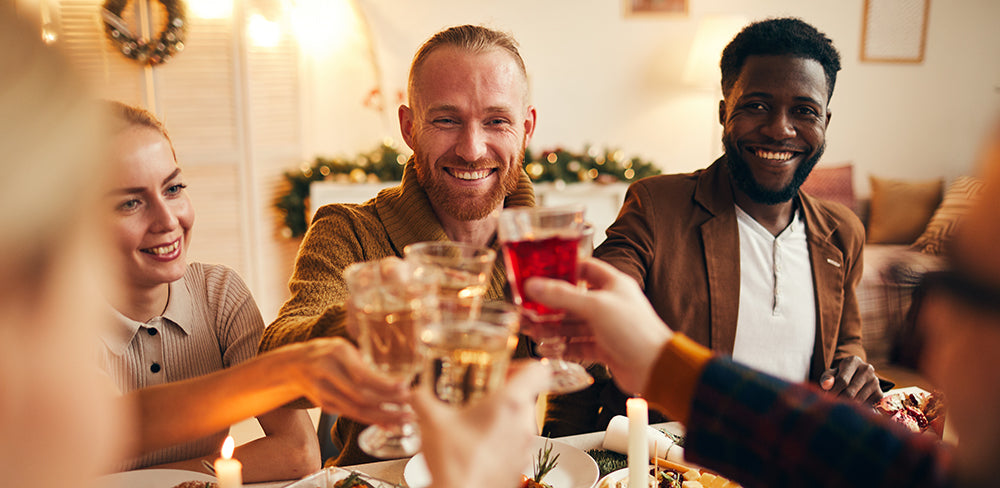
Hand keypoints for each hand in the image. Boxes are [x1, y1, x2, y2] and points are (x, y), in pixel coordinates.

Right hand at [276, 338, 412, 425]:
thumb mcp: (344, 347)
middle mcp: (327, 372)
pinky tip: (388, 423)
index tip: (404, 387)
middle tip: (410, 408)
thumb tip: (395, 378)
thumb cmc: (327, 352)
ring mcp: (323, 391)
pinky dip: (371, 420)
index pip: (362, 374)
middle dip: (388, 404)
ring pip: (356, 410)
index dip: (384, 384)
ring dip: (382, 417)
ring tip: (404, 418)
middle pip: (360, 396)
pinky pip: (351, 414)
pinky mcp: (323, 405)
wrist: (293, 365)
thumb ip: (364, 361)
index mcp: (336, 352)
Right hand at [413, 361, 549, 487]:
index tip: (505, 368)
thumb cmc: (455, 463)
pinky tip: (475, 445)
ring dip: (501, 418)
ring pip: (520, 421)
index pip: (537, 371)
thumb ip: (423, 399)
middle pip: (526, 396)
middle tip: (480, 394)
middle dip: (503, 393)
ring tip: (473, 422)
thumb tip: (416, 392)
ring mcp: (524, 447)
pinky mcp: (519, 466)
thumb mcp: (431, 422)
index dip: (523, 365)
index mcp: (510, 403)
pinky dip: (500, 440)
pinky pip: (514, 444)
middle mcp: (523, 424)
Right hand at [524, 258, 672, 395]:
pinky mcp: (604, 348)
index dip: (563, 270)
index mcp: (613, 285)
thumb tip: (533, 285)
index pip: (584, 269)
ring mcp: (606, 327)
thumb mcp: (595, 307)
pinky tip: (548, 348)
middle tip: (527, 309)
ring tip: (531, 330)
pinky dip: (563, 346)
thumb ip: (562, 296)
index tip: (540, 274)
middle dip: (549, 305)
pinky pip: (577, 344)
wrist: (656, 368)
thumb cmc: (635, 331)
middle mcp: (609, 304)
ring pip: (572, 324)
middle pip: (572, 300)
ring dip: (552, 328)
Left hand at [819, 355, 882, 403]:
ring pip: (858, 400)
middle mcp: (867, 369)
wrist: (854, 378)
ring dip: (847, 406)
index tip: (827, 398)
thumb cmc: (839, 376)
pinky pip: (866, 405)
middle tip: (832, 405)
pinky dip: (858, 408)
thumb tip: (826, 385)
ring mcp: (875, 380)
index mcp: (853, 361)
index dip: (833, 391)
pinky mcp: (879, 392)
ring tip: (840, 405)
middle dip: (839, 400)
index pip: (842, 380)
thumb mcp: (831, 374)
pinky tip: (852, 405)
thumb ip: (826, 378)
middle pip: (850, 392)